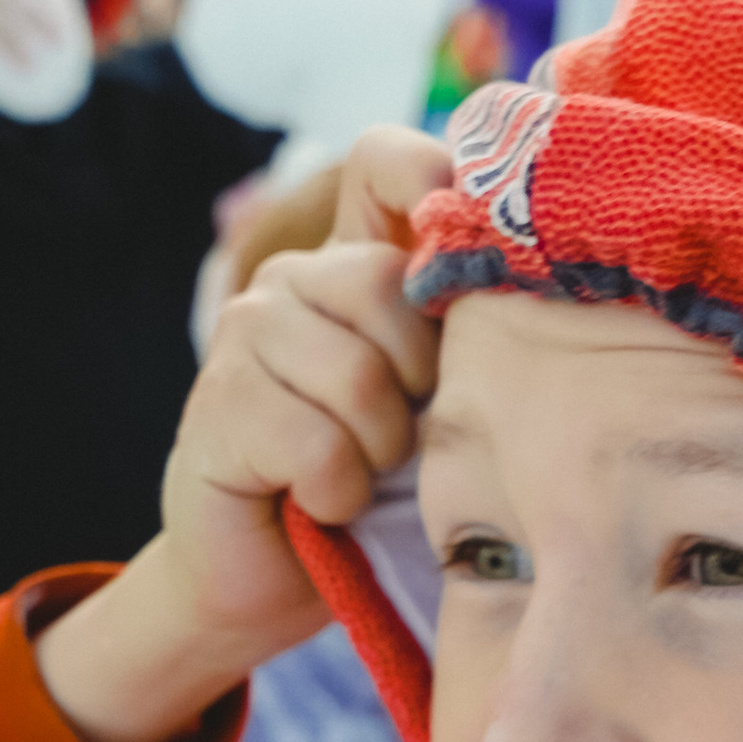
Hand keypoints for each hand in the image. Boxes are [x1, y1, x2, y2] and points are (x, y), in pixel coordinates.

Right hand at [39, 131, 447, 741]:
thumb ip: (464, 339)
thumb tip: (526, 286)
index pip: (383, 163)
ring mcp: (246, 333)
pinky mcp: (216, 401)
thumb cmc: (373, 490)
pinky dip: (334, 489)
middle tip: (402, 438)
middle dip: (417, 382)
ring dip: (376, 448)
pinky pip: (313, 440)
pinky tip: (319, 502)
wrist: (270, 578)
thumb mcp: (439, 407)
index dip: (428, 176)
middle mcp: (296, 280)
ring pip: (353, 371)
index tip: (462, 242)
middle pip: (386, 286)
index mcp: (357, 266)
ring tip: (360, 474)